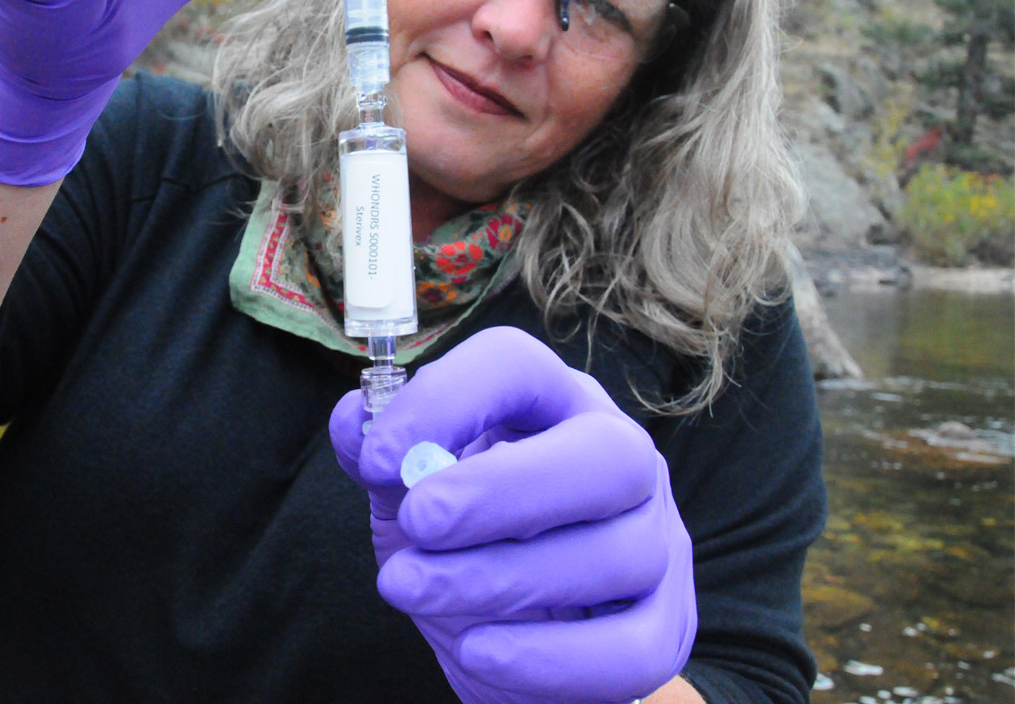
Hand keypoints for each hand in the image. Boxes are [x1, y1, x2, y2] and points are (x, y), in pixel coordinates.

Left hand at [329, 327, 696, 703]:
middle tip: (418, 522)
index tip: (377, 460)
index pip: (517, 365)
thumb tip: (355, 422)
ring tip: (412, 591)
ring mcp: (657, 540)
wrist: (510, 636)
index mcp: (553, 404)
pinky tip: (480, 651)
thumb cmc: (459, 545)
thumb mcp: (408, 495)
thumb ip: (379, 456)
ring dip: (498, 578)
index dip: (445, 401)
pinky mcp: (667, 625)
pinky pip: (633, 649)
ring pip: (615, 556)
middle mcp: (623, 457)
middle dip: (503, 491)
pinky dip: (551, 658)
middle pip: (606, 454)